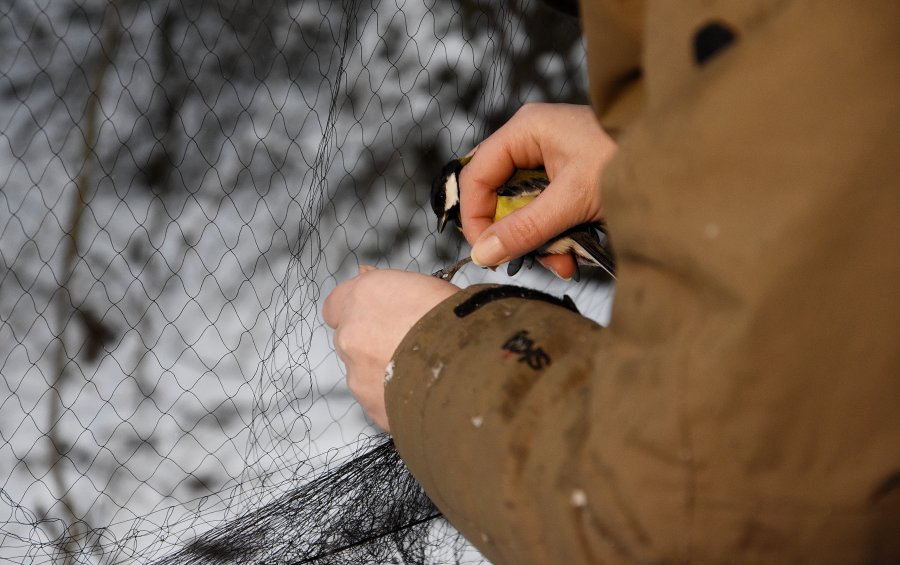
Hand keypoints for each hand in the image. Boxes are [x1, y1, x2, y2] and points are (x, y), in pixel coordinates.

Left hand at [323, 266, 459, 430]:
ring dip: (384, 372)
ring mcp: (357, 375)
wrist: (474, 368)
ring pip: (363, 374)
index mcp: (363, 297)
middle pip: (350, 340)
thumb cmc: (458, 320)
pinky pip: (379, 401)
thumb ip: (387, 286)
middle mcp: (351, 334)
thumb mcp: (425, 285)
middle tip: (408, 345)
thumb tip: (364, 274)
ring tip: (423, 371)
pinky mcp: (372, 407)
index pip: (335, 305)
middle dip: (370, 343)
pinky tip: (424, 391)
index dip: (354, 312)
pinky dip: (395, 398)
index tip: (373, 315)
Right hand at [459, 103, 616, 278]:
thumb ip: (526, 228)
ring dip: (539, 242)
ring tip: (565, 261)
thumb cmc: (630, 161)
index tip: (487, 253)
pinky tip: (573, 253)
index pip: (476, 176)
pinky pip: (545, 212)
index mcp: (526, 130)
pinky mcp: (568, 178)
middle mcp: (532, 141)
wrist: (683, 158)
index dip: (475, 217)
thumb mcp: (573, 200)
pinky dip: (555, 236)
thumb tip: (483, 254)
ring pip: (522, 210)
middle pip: (498, 196)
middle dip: (516, 235)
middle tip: (533, 260)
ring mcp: (550, 159)